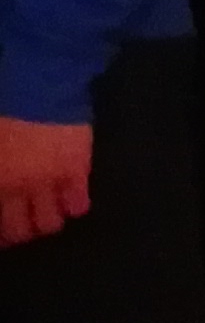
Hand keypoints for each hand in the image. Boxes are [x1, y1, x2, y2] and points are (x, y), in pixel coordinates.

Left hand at [0, 117, 92, 247]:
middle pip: (19, 230)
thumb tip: (2, 180)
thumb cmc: (4, 110)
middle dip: (18, 235)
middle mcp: (18, 190)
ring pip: (50, 223)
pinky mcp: (77, 173)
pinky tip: (70, 204)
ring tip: (44, 218)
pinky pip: (78, 204)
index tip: (0, 233)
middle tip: (18, 231)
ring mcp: (50, 184)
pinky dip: (74, 207)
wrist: (38, 87)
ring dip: (46, 224)